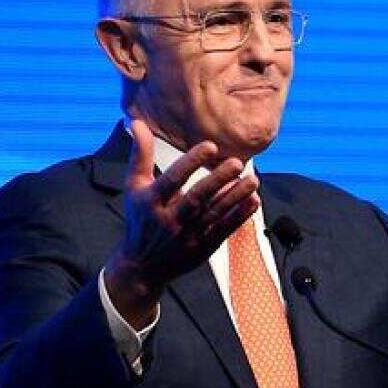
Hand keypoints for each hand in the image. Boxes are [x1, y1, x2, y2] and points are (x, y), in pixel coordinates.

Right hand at [104, 119, 259, 326]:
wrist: (141, 267)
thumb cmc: (139, 218)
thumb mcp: (134, 186)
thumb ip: (139, 154)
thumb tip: (137, 121)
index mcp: (152, 201)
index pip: (172, 179)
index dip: (190, 162)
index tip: (210, 146)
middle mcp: (169, 220)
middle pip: (196, 198)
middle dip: (217, 180)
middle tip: (237, 162)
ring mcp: (187, 236)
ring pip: (214, 214)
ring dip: (235, 197)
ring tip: (253, 179)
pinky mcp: (202, 248)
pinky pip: (223, 230)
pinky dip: (239, 217)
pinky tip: (253, 201)